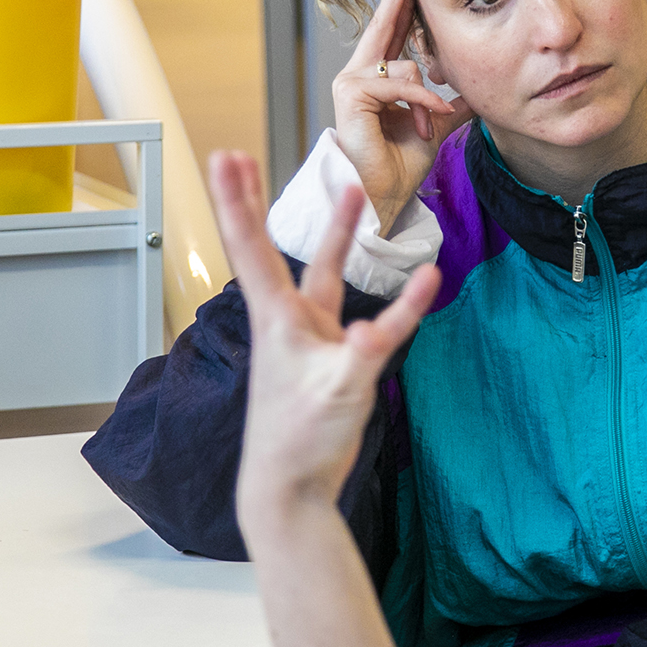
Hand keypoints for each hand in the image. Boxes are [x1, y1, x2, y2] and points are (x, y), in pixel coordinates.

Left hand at [208, 150, 439, 522]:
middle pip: (270, 250)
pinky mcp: (332, 358)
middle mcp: (289, 321)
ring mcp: (310, 339)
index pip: (252, 249)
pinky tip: (419, 284)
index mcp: (279, 321)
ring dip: (337, 236)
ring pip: (323, 274)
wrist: (293, 488)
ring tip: (352, 195)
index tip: (227, 158)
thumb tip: (377, 331)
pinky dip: (391, 300)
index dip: (238, 202)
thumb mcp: (338, 394)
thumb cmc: (303, 441)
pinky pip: (364, 317)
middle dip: (255, 203)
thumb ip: (362, 357)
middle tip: (238, 158)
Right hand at [332, 0, 468, 235]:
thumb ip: (449, 106)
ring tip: (429, 126)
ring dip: (425, 100)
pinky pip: (399, 85)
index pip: (392, 31)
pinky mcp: (351, 94)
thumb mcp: (434, 127)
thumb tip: (472, 95)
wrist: (383, 194)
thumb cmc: (399, 165)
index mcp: (377, 78)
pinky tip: (430, 122)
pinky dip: (421, 102)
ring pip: (404, 66)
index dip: (400, 2)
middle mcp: (359, 73)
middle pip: (385, 26)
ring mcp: (351, 81)